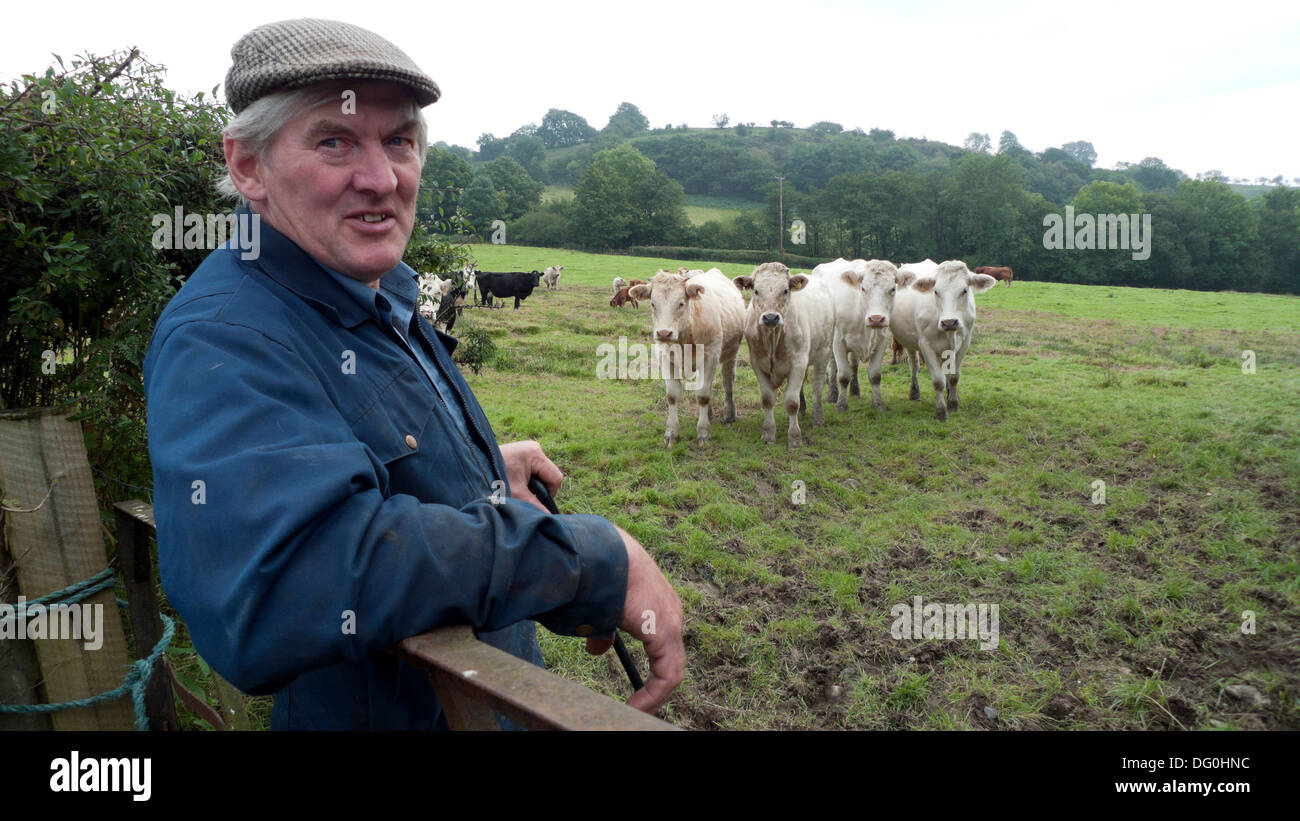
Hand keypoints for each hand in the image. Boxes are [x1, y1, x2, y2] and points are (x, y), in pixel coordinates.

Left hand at [497, 440, 561, 512]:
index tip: (535, 501)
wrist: (472, 466)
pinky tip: (515, 483)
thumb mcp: (516, 493)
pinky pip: (533, 470)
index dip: (549, 494)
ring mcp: (528, 449)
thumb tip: (548, 517)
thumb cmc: (493, 477)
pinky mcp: (521, 453)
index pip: (555, 478)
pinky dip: (526, 480)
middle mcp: (534, 448)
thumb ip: (535, 505)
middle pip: (549, 476)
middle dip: (538, 489)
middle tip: (523, 496)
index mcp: (535, 454)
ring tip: (517, 489)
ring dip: (531, 485)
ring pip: (541, 474)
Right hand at [585, 525, 684, 714]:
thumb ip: (604, 631)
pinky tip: (635, 707)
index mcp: (657, 605)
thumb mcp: (600, 609)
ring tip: (634, 711)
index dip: (650, 674)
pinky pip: (668, 673)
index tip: (631, 697)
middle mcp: (670, 612)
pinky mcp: (667, 632)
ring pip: (670, 668)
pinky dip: (654, 694)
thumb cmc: (594, 575)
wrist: (597, 555)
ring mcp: (671, 621)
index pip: (661, 646)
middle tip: (634, 708)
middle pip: (668, 659)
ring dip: (654, 694)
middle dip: (653, 686)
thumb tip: (598, 648)